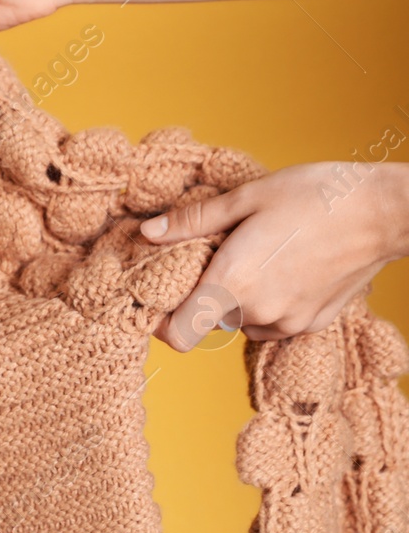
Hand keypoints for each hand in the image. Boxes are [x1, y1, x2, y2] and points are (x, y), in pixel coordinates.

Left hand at [144, 162, 408, 350]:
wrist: (384, 212)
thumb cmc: (313, 197)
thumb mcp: (244, 199)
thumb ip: (192, 221)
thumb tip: (148, 233)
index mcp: (233, 283)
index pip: (178, 335)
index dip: (160, 320)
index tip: (159, 295)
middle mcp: (259, 313)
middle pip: (207, 322)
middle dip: (201, 294)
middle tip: (211, 256)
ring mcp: (289, 323)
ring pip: (240, 322)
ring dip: (235, 299)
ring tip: (249, 256)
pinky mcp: (313, 324)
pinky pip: (272, 322)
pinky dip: (265, 302)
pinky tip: (279, 267)